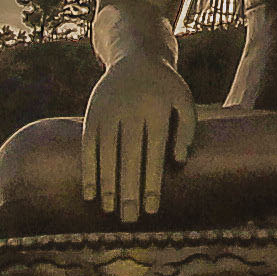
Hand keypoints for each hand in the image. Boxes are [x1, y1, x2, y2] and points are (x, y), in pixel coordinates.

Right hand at [79, 50, 199, 222]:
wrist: (136, 56)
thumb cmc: (165, 87)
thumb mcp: (184, 99)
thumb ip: (188, 129)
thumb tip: (179, 161)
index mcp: (157, 109)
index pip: (153, 152)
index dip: (151, 182)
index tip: (151, 208)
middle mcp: (131, 111)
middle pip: (129, 156)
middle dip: (128, 190)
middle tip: (129, 219)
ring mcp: (109, 112)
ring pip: (106, 153)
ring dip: (107, 184)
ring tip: (110, 210)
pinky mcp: (92, 114)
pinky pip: (88, 146)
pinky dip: (89, 170)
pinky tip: (90, 193)